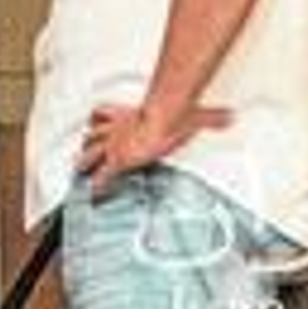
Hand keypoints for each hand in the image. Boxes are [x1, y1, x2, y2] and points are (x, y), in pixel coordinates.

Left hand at [76, 103, 230, 194]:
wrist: (164, 120)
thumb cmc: (173, 114)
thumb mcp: (193, 113)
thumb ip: (212, 116)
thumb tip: (229, 115)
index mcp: (129, 116)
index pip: (106, 113)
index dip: (102, 118)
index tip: (98, 121)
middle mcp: (116, 129)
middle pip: (92, 133)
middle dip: (87, 142)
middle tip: (83, 149)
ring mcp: (114, 145)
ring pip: (89, 152)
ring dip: (84, 161)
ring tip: (79, 169)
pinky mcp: (117, 161)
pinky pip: (102, 177)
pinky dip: (97, 186)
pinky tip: (94, 195)